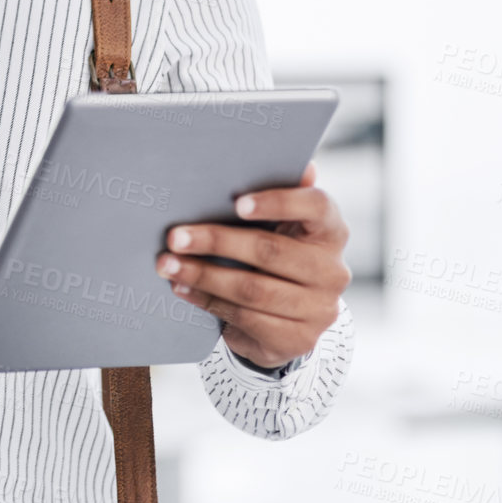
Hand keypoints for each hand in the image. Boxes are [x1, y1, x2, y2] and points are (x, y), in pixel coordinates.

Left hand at [154, 161, 349, 369]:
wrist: (290, 318)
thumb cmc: (279, 253)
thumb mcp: (283, 225)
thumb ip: (283, 193)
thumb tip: (296, 163)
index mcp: (332, 230)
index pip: (316, 207)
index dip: (278, 202)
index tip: (237, 203)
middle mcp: (332, 270)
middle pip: (270, 251)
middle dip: (216, 241)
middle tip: (176, 236)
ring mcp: (319, 309)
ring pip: (252, 289)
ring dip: (203, 275)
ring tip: (168, 265)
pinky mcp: (297, 340)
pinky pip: (245, 318)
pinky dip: (208, 301)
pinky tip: (183, 289)